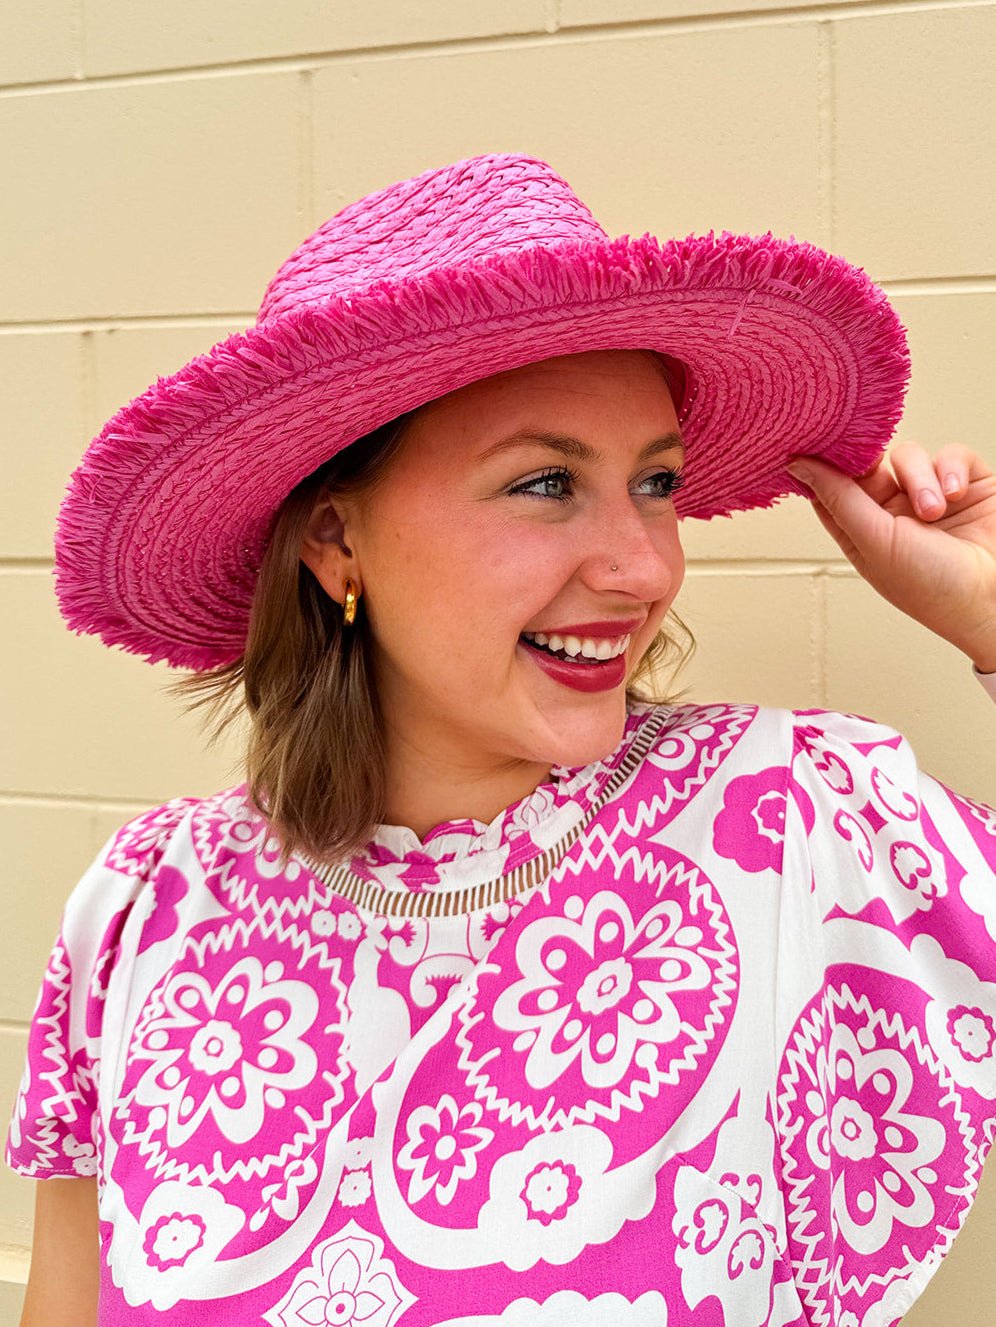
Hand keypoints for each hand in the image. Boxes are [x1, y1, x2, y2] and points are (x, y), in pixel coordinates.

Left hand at [787, 443, 995, 672]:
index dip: (824, 466)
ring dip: (920, 479)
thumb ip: (838, 498)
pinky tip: (956, 495)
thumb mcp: (875, 541)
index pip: (832, 489)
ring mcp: (930, 497)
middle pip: (869, 465)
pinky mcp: (966, 484)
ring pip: (908, 457)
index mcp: (863, 532)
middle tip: (874, 466)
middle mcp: (894, 513)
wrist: (995, 598)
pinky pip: (950, 455)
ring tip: (934, 511)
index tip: (816, 444)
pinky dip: (951, 470)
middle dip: (873, 463)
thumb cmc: (934, 588)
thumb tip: (797, 466)